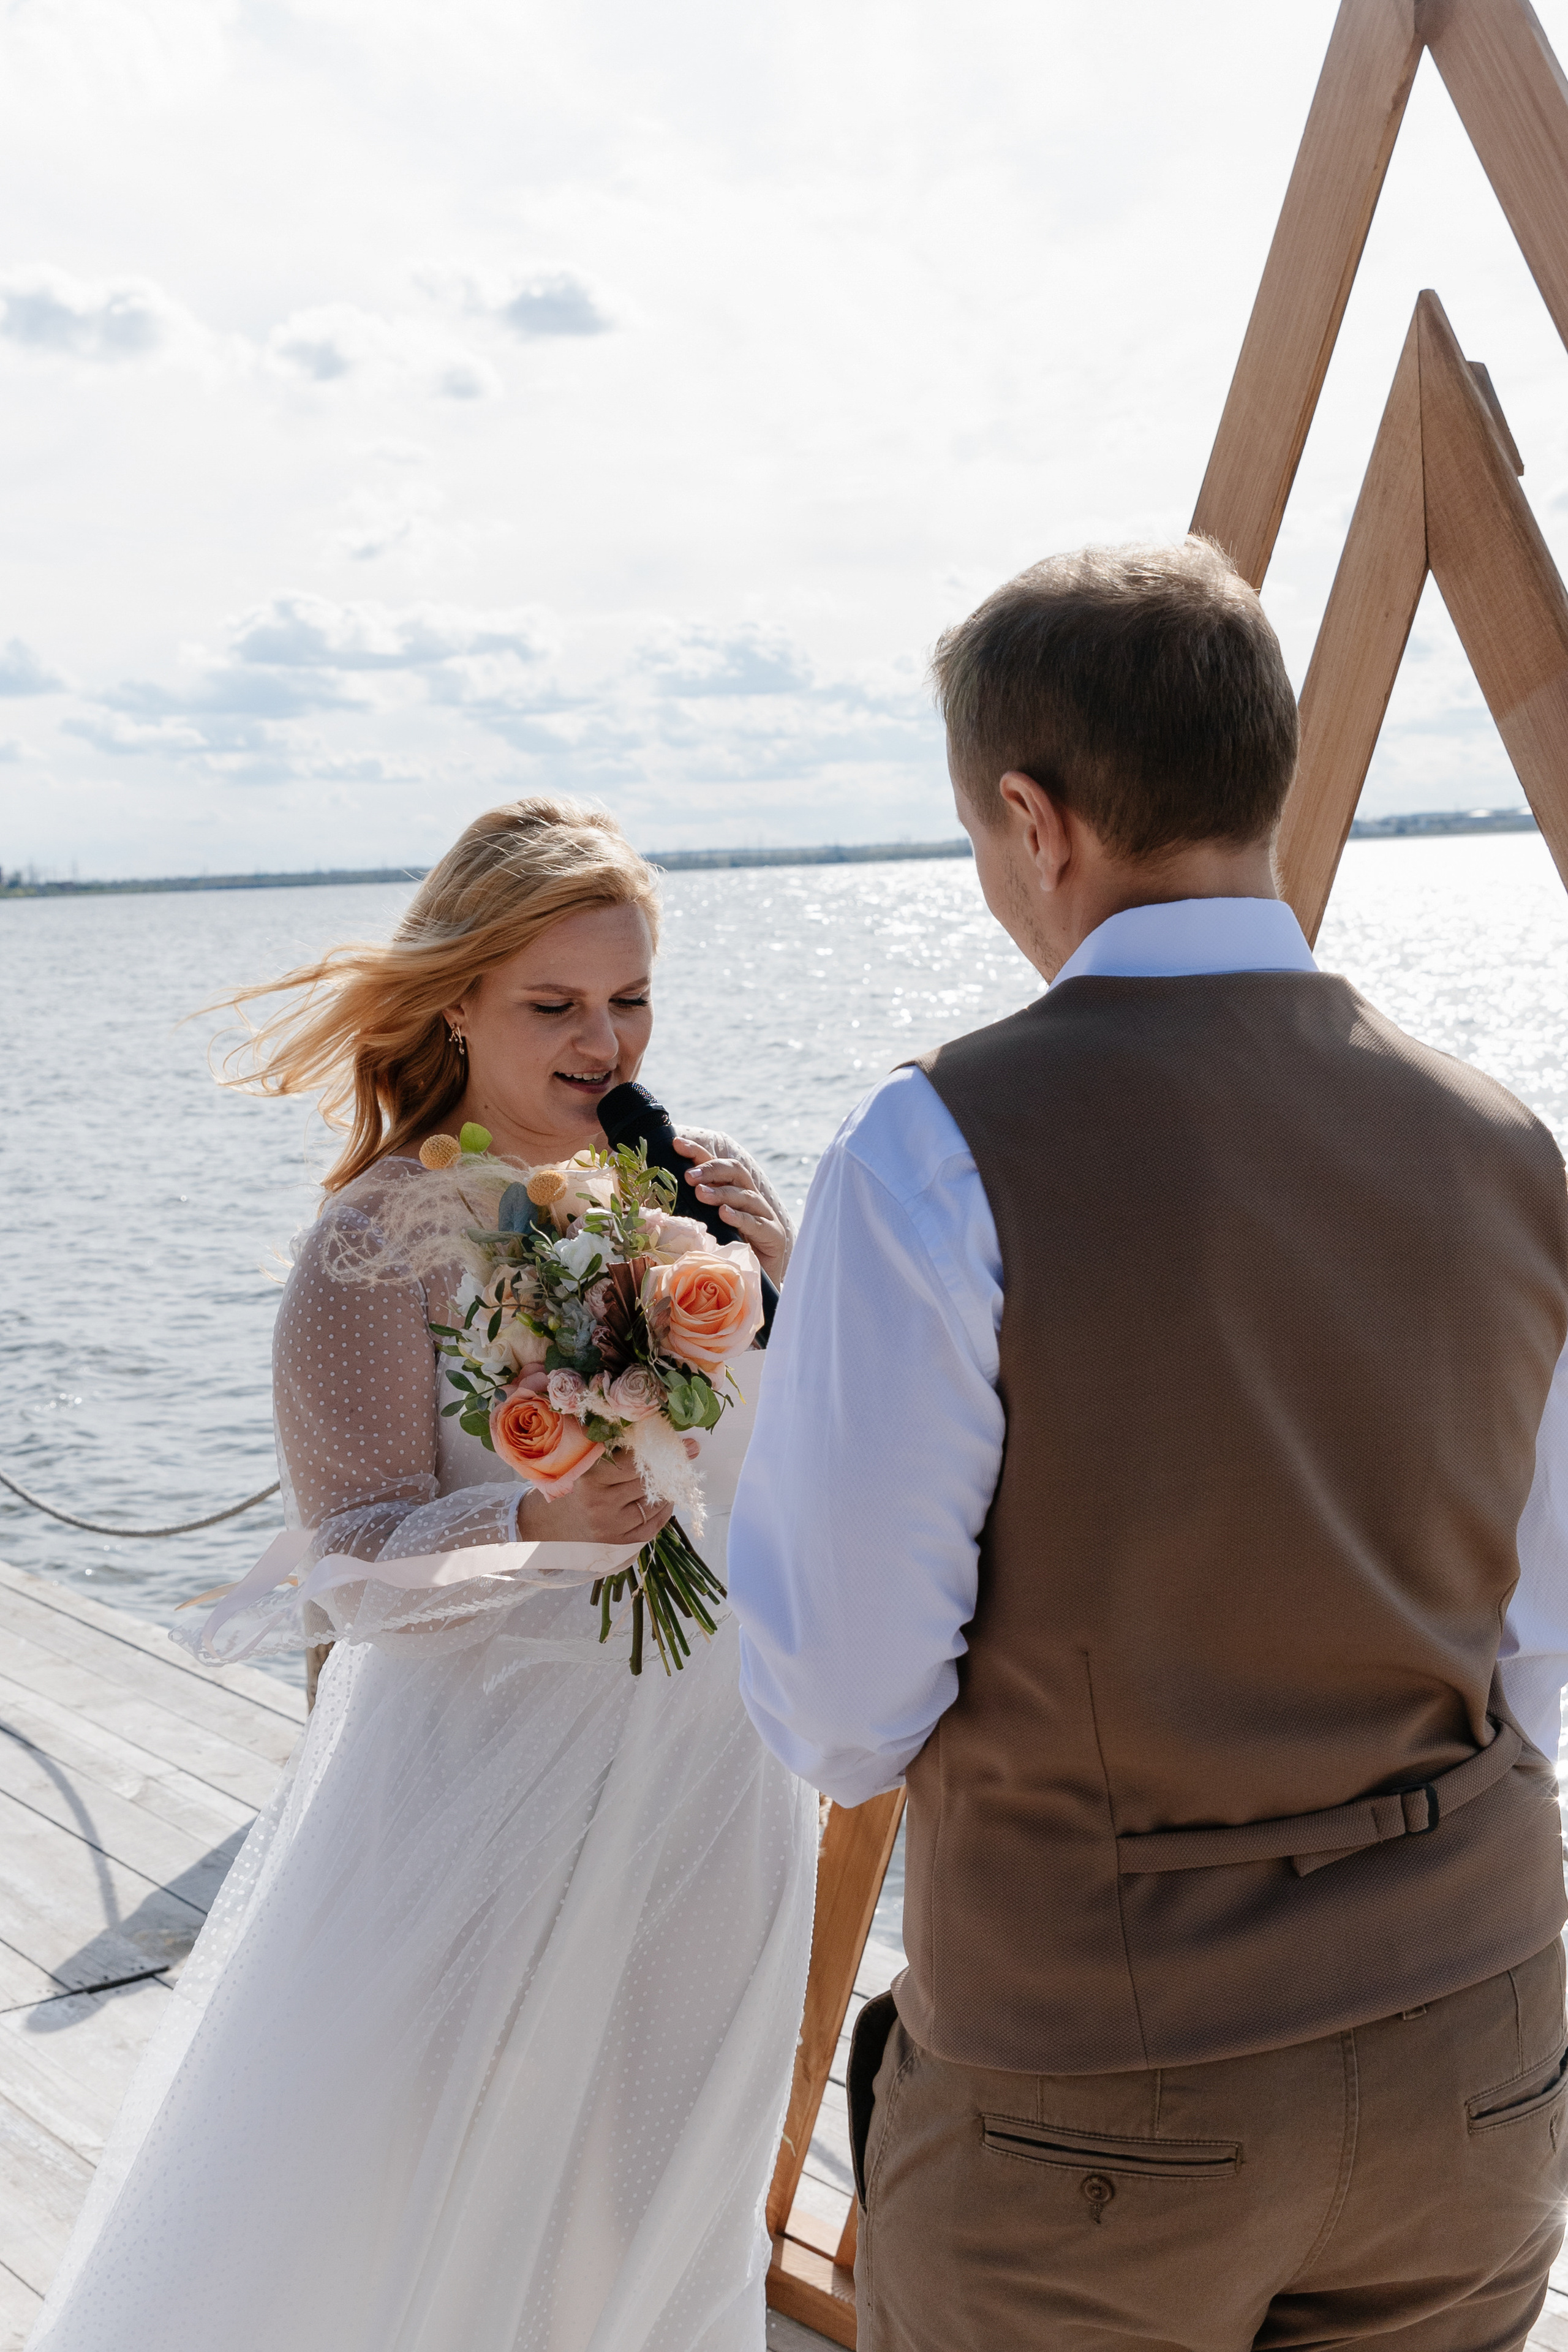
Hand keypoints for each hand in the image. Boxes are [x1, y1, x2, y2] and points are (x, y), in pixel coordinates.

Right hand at [515, 1441, 698, 1547]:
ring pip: (655, 1503)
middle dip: (670, 1466)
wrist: (553, 1528)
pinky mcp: (622, 1545)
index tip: (686, 1440)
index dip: (660, 1450)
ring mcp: (612, 1527)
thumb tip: (651, 1430)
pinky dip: (663, 1509)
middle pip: (648, 1481)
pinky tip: (663, 1498)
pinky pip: (654, 1525)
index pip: (633, 1462)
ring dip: (668, 1488)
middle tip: (688, 1451)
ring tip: (674, 1475)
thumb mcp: (584, 1464)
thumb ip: (611, 1447)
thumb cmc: (573, 1487)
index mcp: (589, 1479)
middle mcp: (600, 1505)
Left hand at [672, 1138, 788, 1286]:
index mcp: (733, 1193)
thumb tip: (657, 1199)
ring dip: (721, 1192)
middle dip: (711, 1169)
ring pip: (745, 1195)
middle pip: (735, 1171)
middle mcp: (751, 1200)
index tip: (676, 1144)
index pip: (717, 1165)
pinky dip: (739, 1217)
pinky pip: (756, 1223)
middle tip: (688, 1176)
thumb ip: (690, 1214)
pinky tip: (724, 1214)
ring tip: (700, 1194)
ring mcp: (765, 1216)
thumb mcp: (704, 1230)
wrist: (753, 1285)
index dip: (698, 1152)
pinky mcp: (774, 1235)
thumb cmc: (724, 1257)